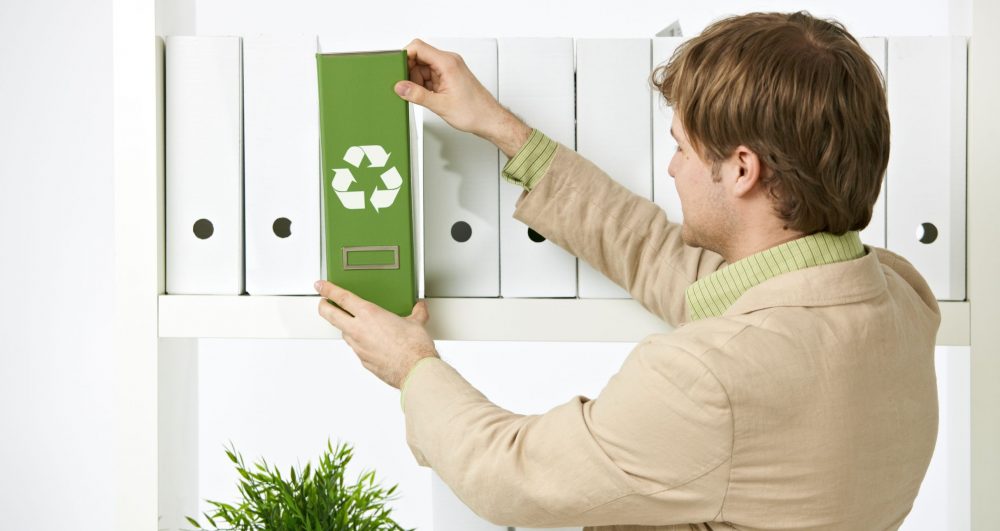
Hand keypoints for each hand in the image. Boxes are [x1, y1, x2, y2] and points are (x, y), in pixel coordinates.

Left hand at [314, 280, 437, 388]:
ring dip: (343, 326)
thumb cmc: (413, 347)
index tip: (321, 286)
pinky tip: (369, 343)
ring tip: (349, 323)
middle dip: (323, 307)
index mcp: (369, 314)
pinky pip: (356, 348)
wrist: (414, 370)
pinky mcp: (363, 360)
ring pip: (343, 333)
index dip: (328, 290)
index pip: (342, 298)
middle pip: (331, 315)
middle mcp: (359, 330)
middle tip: (322, 302)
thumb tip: (420, 308)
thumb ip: (416, 313)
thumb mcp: (417, 323)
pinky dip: (359, 343)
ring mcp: (359, 347)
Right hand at [394, 38, 531, 157]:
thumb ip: (417, 95)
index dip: (405, 57)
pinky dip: (424, 85)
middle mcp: (449, 62)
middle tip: (409, 89)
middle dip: (410, 73)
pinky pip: (430, 76)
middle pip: (419, 57)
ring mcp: (449, 69)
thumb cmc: (474, 111)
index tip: (397, 70)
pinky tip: (428, 97)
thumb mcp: (440, 105)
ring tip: (424, 97)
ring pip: (423, 68)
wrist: (489, 120)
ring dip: (417, 81)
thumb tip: (400, 87)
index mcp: (447, 63)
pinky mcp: (449, 77)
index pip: (418, 47)